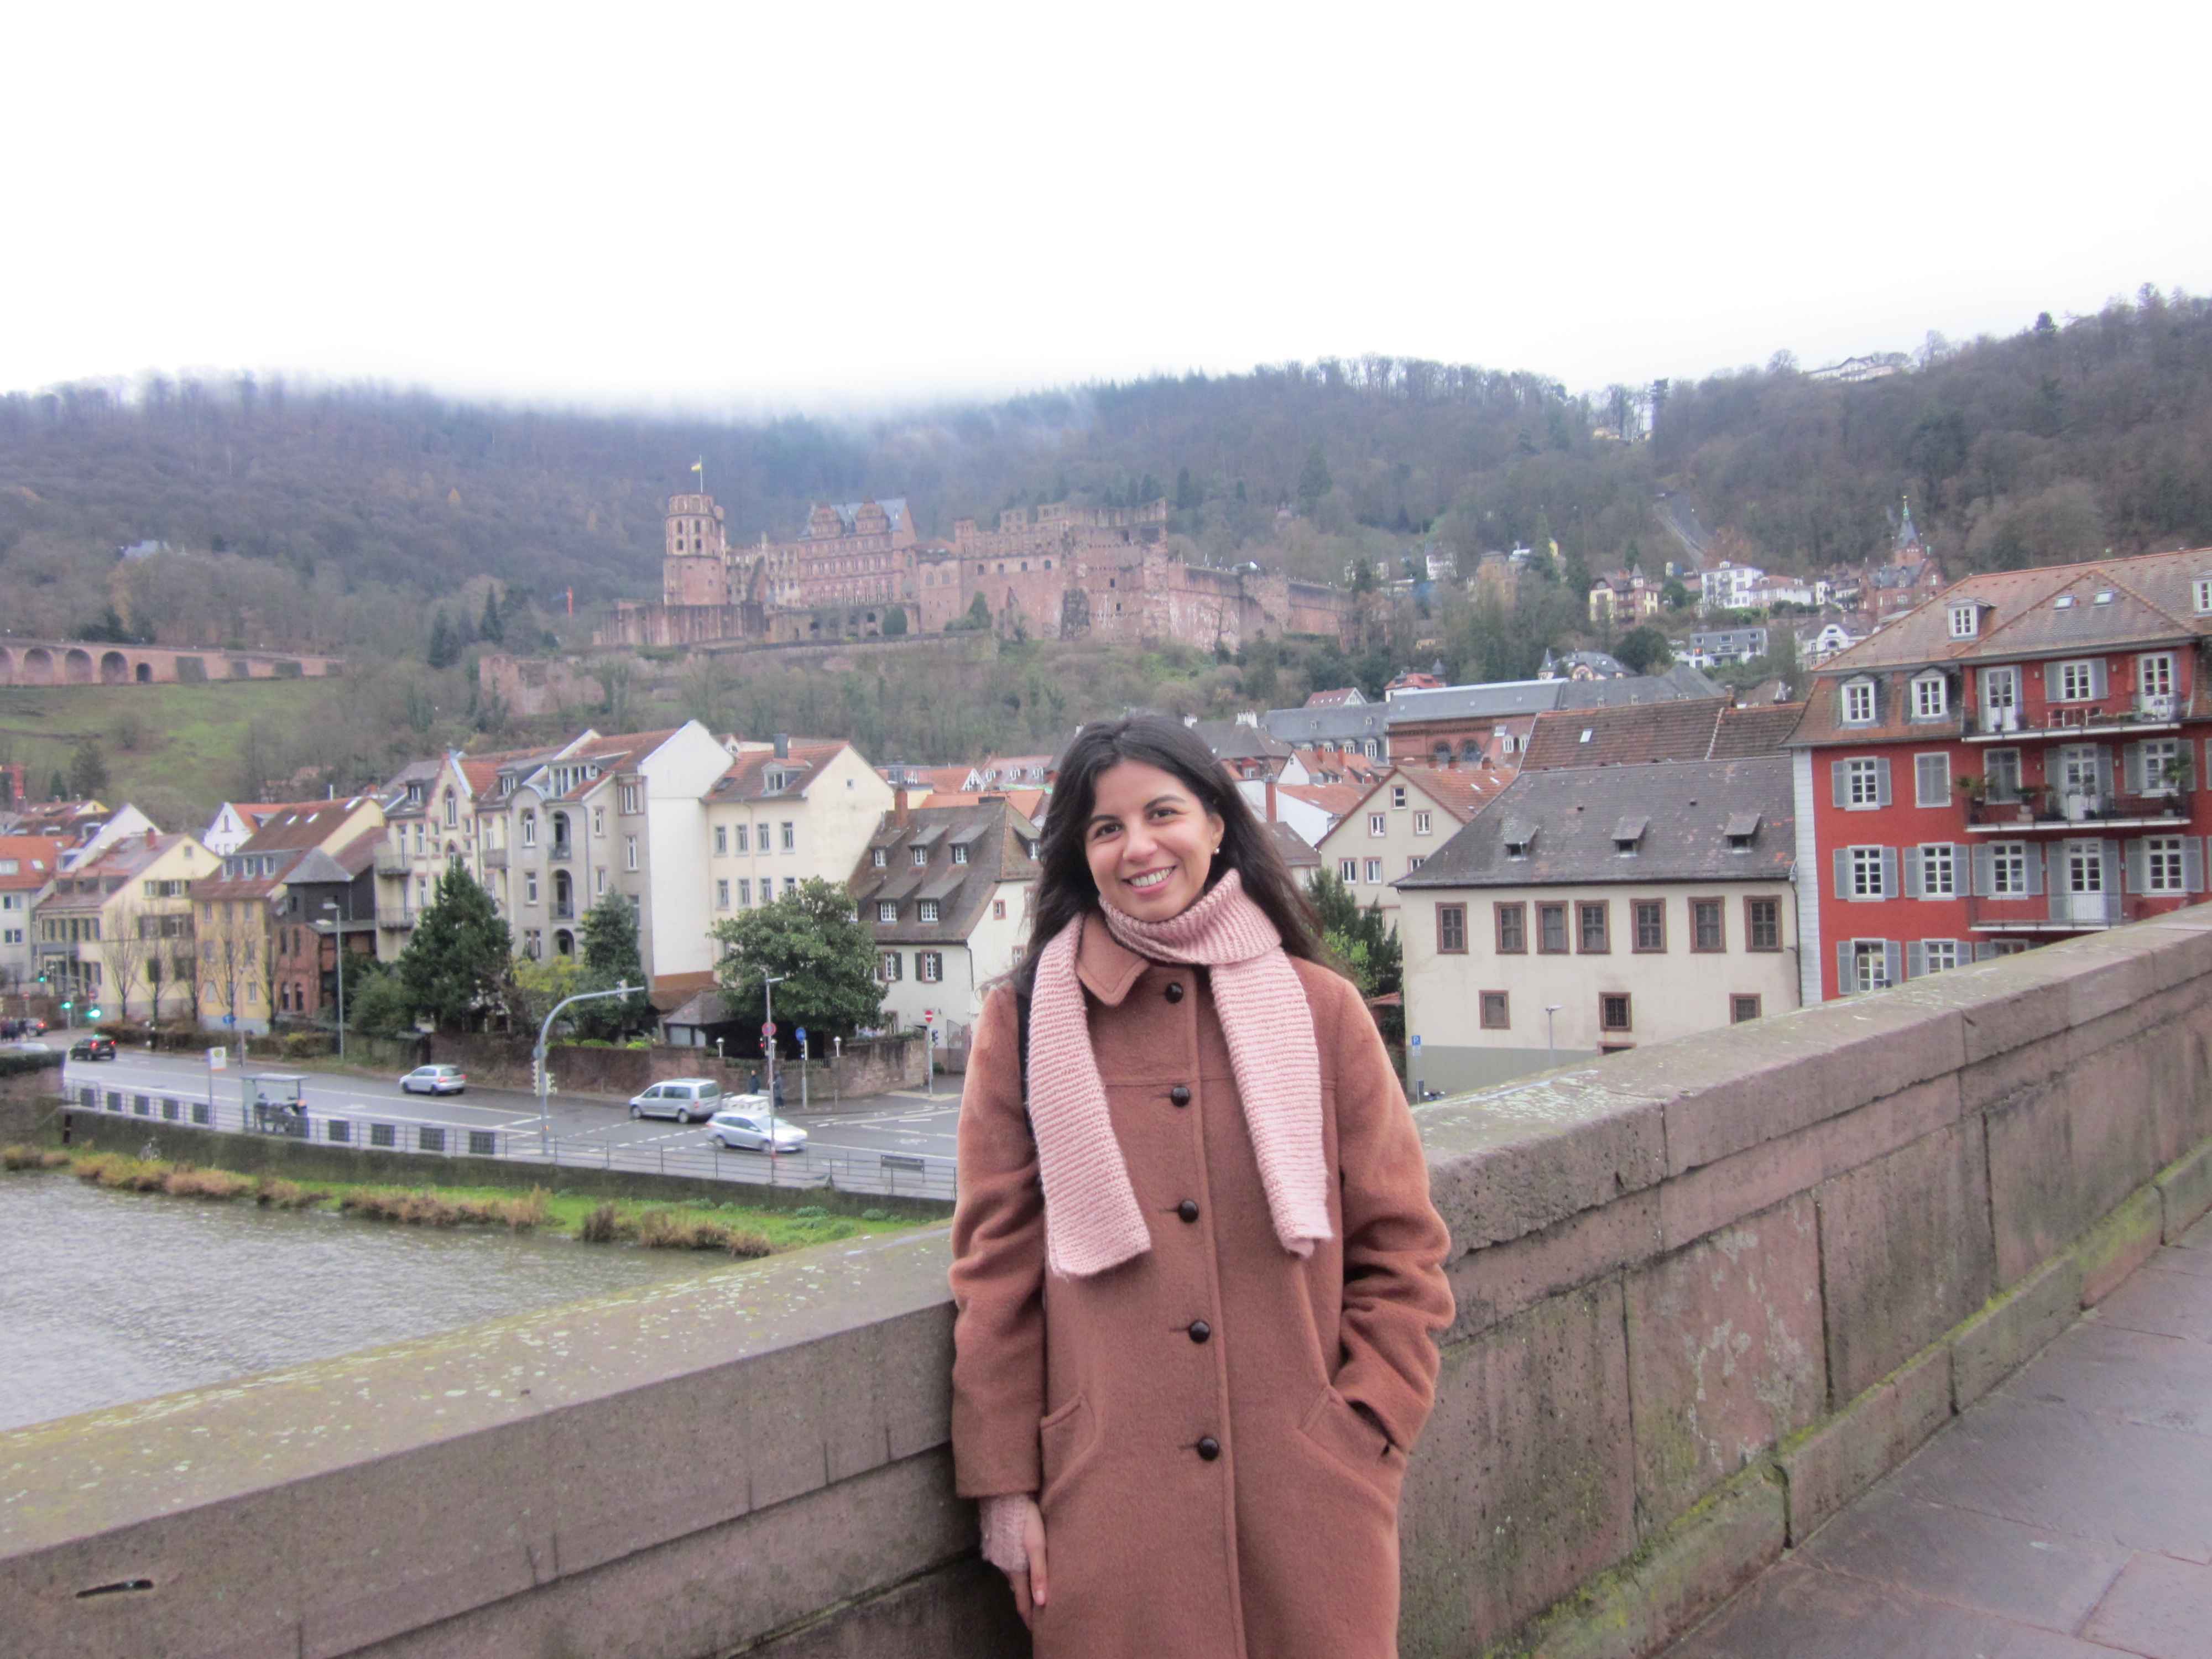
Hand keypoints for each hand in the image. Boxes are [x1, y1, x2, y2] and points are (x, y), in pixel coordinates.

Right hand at [1006, 1498, 1047, 1627]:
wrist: (1005, 1495)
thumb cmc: (1025, 1520)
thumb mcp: (1036, 1546)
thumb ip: (1040, 1574)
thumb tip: (1043, 1603)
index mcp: (1015, 1570)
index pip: (1022, 1602)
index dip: (1029, 1617)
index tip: (1035, 1630)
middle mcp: (1004, 1566)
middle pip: (1017, 1589)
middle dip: (1027, 1600)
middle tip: (1037, 1610)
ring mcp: (998, 1554)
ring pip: (1012, 1574)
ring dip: (1022, 1583)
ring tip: (1033, 1588)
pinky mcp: (996, 1543)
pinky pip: (1008, 1561)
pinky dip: (1016, 1568)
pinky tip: (1022, 1562)